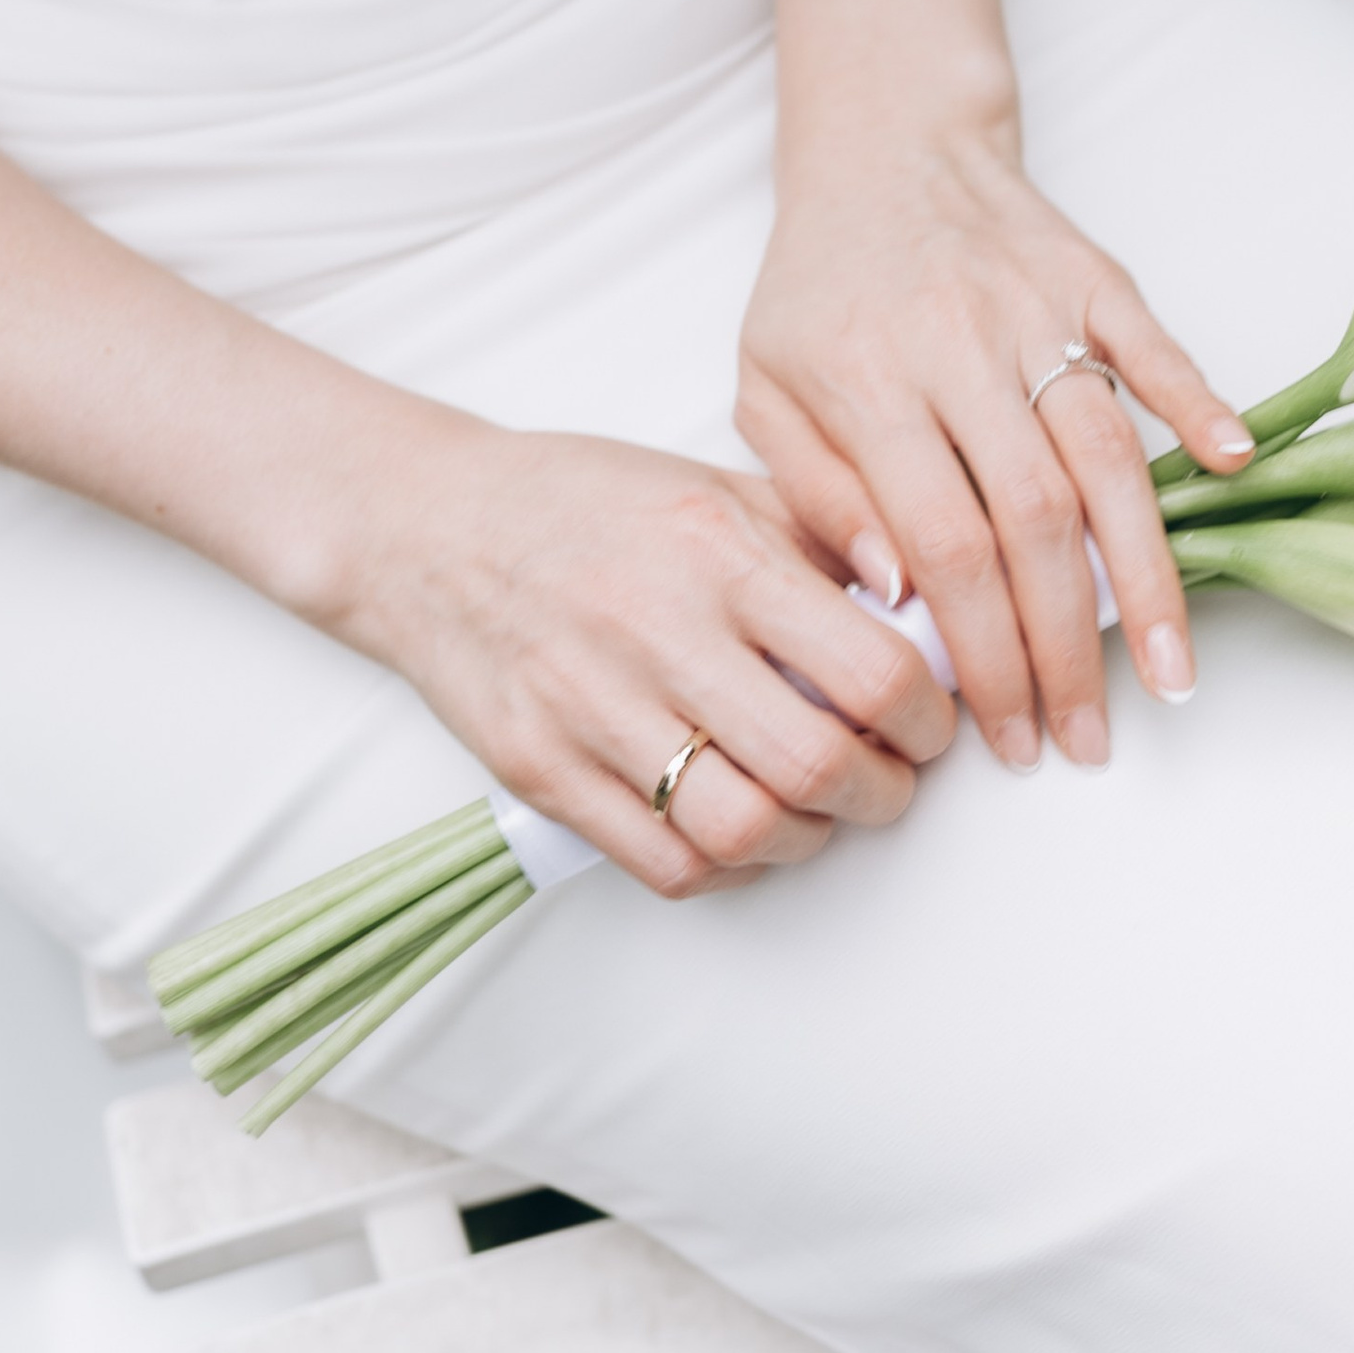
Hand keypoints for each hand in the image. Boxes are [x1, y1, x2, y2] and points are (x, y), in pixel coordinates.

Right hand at [338, 423, 957, 898]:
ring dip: (807, 839)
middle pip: (815, 764)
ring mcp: (592, 709)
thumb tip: (928, 601)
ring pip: (743, 829)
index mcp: (716, 552)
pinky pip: (664, 863)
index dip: (926, 718)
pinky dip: (725, 867)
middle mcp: (656, 631)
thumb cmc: (583, 504)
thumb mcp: (714, 486)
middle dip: (882, 792)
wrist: (424, 529)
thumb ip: (825, 536)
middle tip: (888, 779)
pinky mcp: (543, 769)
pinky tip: (738, 831)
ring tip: (816, 811)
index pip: (869, 667)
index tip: (927, 722)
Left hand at [737, 108, 1253, 765]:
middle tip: (1088, 736)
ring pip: (1106, 453)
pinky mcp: (1092, 277)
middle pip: (1031, 518)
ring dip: (1145, 572)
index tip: (1006, 731)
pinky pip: (1152, 345)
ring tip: (1171, 672)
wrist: (884, 147)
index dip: (982, 648)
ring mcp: (1034, 309)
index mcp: (865, 383)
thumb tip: (890, 590)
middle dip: (1065, 646)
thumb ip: (815, 490)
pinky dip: (1197, 404)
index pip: (940, 544)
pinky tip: (1234, 471)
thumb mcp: (765, 387)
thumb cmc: (821, 288)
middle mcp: (956, 345)